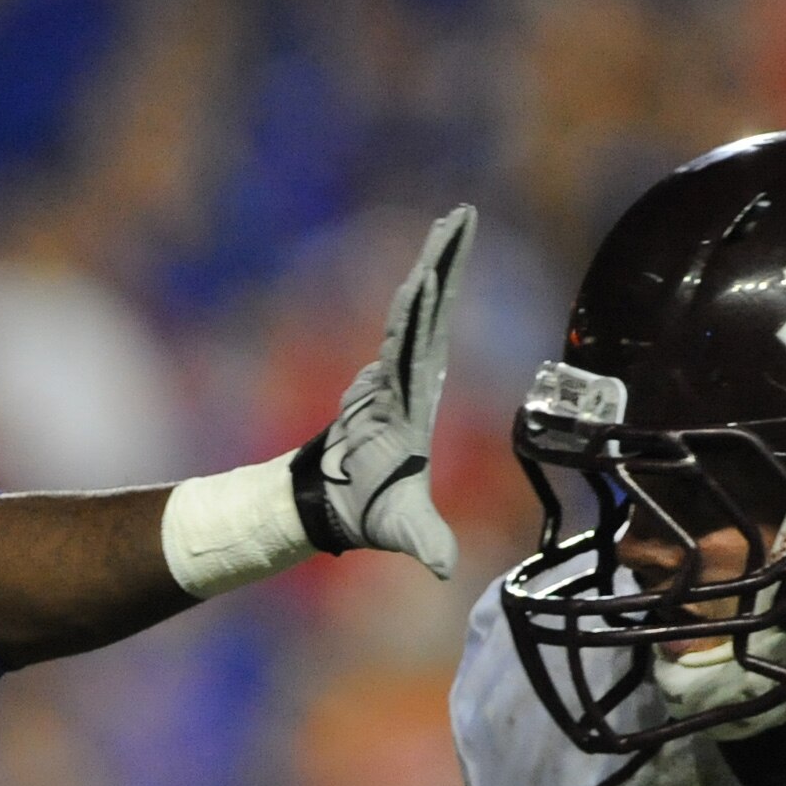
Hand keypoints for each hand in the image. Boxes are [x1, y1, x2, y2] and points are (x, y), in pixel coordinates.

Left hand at [291, 205, 477, 577]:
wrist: (328, 504)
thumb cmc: (367, 514)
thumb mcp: (402, 529)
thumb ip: (425, 543)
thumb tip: (440, 568)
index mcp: (403, 403)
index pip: (416, 345)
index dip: (423, 310)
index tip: (430, 272)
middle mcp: (397, 380)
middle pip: (423, 309)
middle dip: (441, 261)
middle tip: (458, 216)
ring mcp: (397, 375)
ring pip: (421, 309)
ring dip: (439, 264)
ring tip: (455, 221)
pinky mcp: (399, 377)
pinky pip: (418, 325)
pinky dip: (430, 293)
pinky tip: (438, 265)